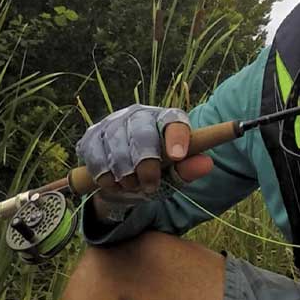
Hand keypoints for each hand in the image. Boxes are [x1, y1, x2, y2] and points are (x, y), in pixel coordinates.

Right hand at [76, 105, 212, 217]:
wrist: (122, 181)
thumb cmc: (156, 172)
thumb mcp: (174, 175)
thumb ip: (188, 169)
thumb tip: (207, 163)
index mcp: (166, 119)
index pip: (174, 122)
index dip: (176, 137)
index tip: (177, 156)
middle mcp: (139, 114)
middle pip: (142, 134)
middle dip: (145, 166)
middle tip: (149, 186)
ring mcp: (113, 122)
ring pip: (117, 146)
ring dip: (125, 175)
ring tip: (132, 186)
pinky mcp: (92, 134)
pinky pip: (96, 155)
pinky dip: (106, 176)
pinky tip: (114, 183)